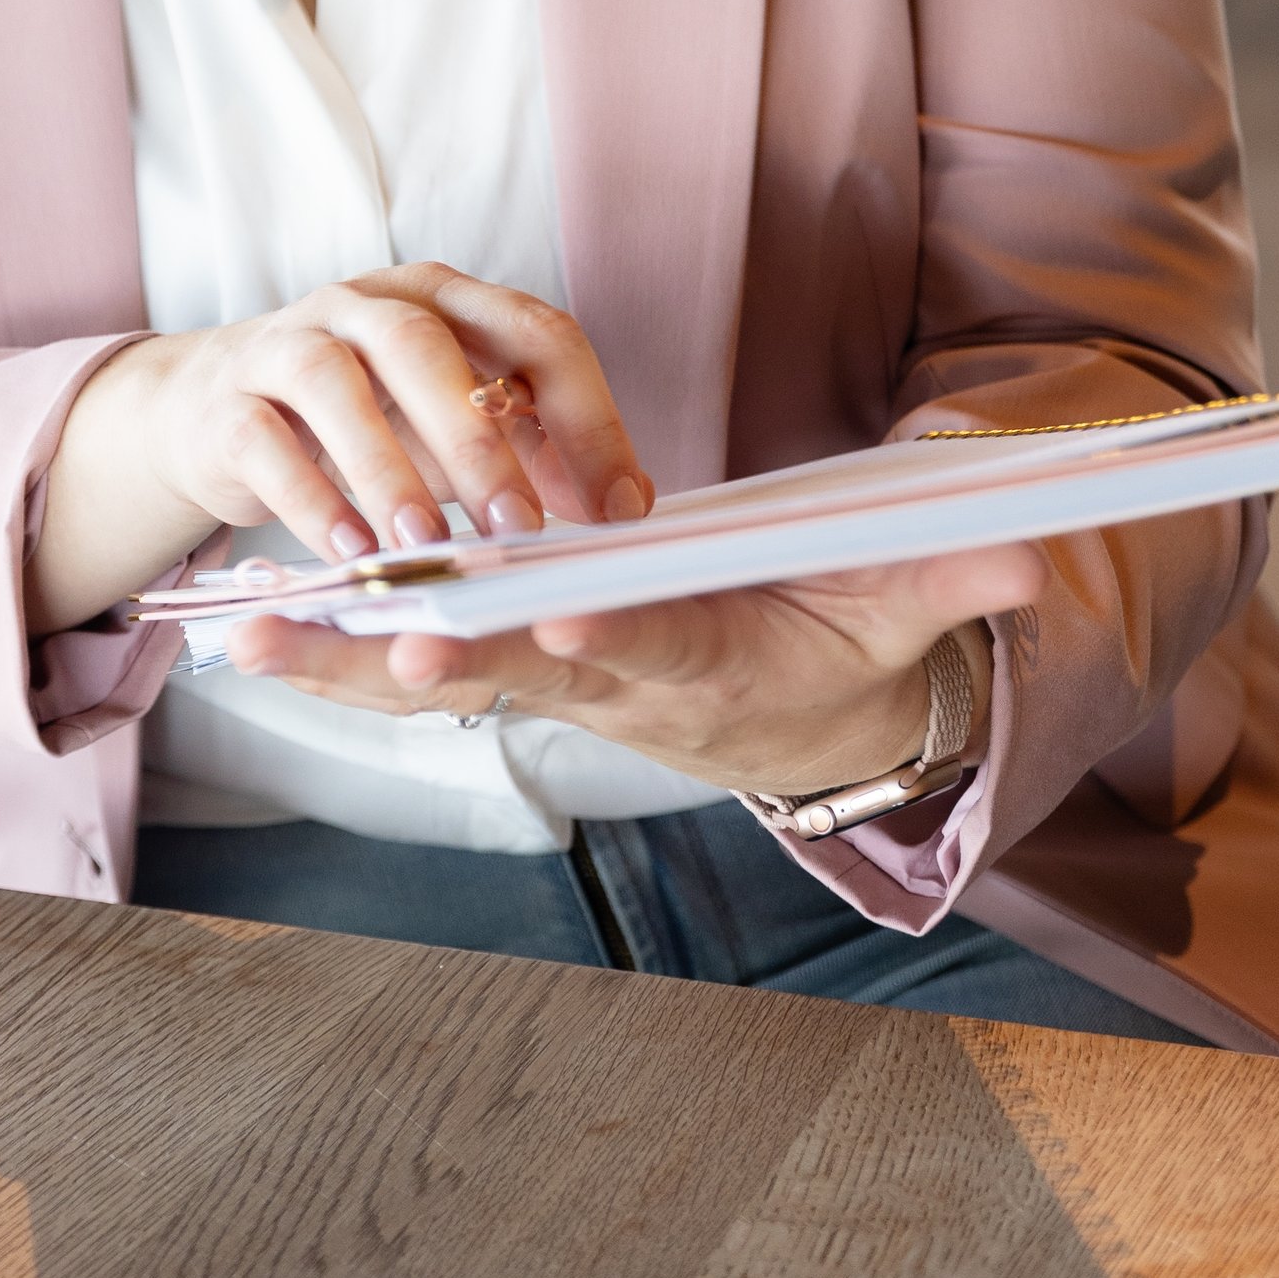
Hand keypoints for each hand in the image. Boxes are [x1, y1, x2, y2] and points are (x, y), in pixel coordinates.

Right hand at [31, 266, 653, 636]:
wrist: (214, 406)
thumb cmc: (362, 414)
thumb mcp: (453, 421)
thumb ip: (534, 450)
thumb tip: (623, 506)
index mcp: (444, 298)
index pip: (534, 332)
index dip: (587, 417)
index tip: (623, 507)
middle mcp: (365, 304)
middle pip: (426, 347)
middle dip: (479, 440)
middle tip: (521, 528)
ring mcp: (288, 342)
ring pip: (335, 385)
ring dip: (386, 467)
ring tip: (427, 544)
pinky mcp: (229, 402)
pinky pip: (265, 441)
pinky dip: (309, 499)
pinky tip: (349, 552)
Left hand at [223, 539, 1044, 804]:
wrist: (794, 719)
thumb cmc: (838, 646)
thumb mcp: (900, 612)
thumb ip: (946, 582)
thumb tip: (1028, 558)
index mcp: (703, 660)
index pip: (654, 648)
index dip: (614, 640)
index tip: (567, 625)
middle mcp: (610, 678)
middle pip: (523, 670)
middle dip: (456, 661)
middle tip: (390, 650)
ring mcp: (551, 678)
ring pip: (439, 673)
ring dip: (349, 659)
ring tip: (254, 637)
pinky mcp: (511, 664)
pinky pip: (408, 664)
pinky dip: (335, 652)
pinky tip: (251, 632)